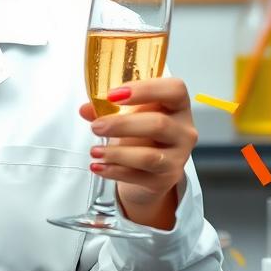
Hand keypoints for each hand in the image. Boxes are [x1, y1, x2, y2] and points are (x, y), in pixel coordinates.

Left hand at [77, 78, 197, 229]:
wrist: (150, 166)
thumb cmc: (142, 131)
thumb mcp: (129, 113)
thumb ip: (107, 108)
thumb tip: (86, 109)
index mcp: (178, 106)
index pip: (175, 90)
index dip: (145, 89)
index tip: (114, 95)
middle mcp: (184, 131)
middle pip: (159, 124)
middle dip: (122, 125)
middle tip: (96, 127)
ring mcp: (178, 158)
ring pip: (149, 156)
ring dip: (117, 153)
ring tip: (94, 151)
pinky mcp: (166, 180)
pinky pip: (139, 177)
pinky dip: (114, 172)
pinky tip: (98, 167)